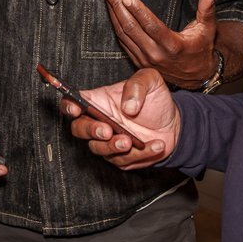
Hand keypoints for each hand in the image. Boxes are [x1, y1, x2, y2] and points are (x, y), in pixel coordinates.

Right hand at [61, 68, 179, 168]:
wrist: (173, 123)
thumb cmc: (155, 100)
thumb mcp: (150, 81)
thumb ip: (137, 85)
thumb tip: (127, 107)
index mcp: (99, 101)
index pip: (72, 102)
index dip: (68, 106)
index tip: (76, 109)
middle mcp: (99, 122)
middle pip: (79, 129)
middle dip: (90, 130)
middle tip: (107, 130)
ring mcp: (108, 142)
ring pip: (98, 149)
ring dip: (112, 146)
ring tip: (130, 141)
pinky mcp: (121, 158)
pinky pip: (124, 160)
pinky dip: (141, 154)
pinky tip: (156, 145)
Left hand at [105, 0, 218, 87]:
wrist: (196, 76)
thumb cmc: (201, 48)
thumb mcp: (207, 30)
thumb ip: (207, 11)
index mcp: (172, 45)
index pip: (152, 26)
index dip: (138, 11)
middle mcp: (156, 54)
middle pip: (132, 29)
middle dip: (118, 8)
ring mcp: (145, 59)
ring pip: (124, 35)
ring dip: (114, 15)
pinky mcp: (139, 62)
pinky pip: (123, 42)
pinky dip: (116, 26)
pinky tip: (112, 12)